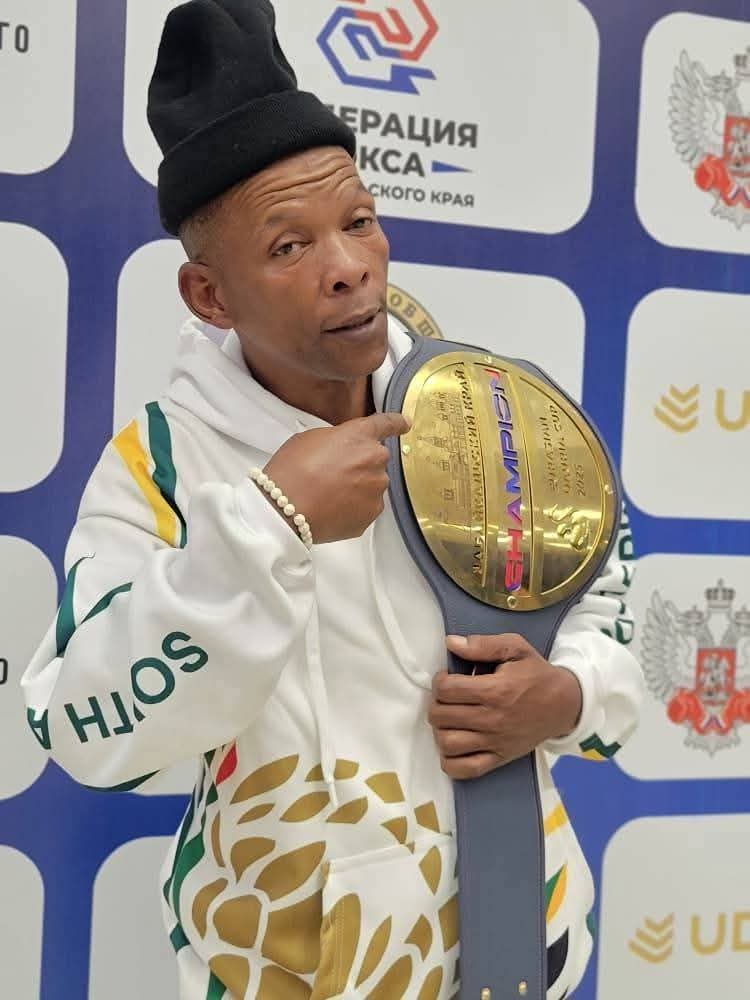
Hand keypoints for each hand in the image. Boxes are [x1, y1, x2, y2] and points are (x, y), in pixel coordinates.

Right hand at [263, 412, 408, 542]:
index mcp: (360, 436)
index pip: (386, 424)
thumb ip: (335, 439)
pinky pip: (367, 507)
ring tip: (328, 494)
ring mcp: (376, 488)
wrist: (286, 508)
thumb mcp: (310, 438)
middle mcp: (375, 460)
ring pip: (372, 485)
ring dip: (357, 487)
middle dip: (360, 465)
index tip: (404, 424)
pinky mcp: (372, 513)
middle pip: (376, 459)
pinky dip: (353, 508)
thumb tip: (340, 447)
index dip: (396, 423)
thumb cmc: (292, 471)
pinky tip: (332, 508)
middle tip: (332, 473)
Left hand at [428, 633, 582, 778]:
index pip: (447, 690)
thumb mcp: (515, 648)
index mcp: (496, 690)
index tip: (446, 678)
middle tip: (447, 697)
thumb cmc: (537, 675)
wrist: (565, 704)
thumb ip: (482, 644)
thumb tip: (451, 643)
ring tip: (450, 718)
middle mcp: (493, 719)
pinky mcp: (499, 758)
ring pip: (448, 743)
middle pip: (441, 716)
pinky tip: (454, 744)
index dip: (439, 681)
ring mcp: (495, 742)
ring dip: (440, 730)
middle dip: (437, 703)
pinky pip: (464, 769)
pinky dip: (451, 760)